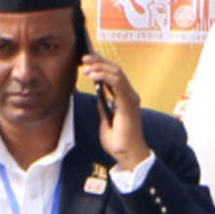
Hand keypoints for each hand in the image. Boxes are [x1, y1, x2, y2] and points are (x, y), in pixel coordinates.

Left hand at [75, 52, 150, 172]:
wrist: (128, 155)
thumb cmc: (119, 142)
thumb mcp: (106, 121)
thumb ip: (104, 107)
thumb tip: (98, 95)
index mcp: (125, 99)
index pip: (115, 75)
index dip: (102, 64)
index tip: (88, 59)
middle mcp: (130, 95)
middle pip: (116, 70)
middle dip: (99, 61)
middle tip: (84, 57)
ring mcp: (130, 98)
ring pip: (117, 72)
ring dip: (100, 66)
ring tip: (85, 65)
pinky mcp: (128, 103)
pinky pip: (117, 83)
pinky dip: (104, 76)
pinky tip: (93, 75)